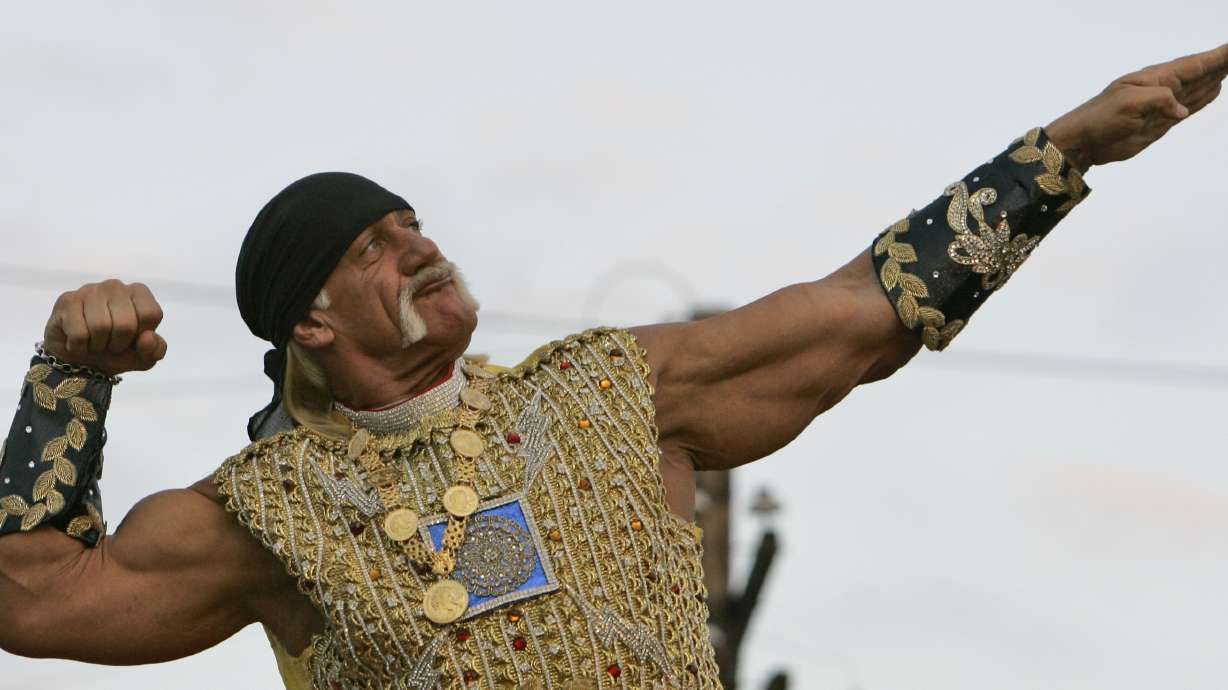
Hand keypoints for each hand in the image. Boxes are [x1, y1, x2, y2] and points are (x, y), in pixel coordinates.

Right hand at [43, 280, 167, 375]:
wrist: (80, 362)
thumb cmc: (116, 353)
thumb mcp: (144, 358)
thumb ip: (156, 349)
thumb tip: (147, 336)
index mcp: (139, 293)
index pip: (150, 314)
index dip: (141, 335)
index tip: (131, 339)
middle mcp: (115, 286)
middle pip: (126, 323)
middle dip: (118, 343)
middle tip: (110, 343)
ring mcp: (90, 290)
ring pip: (101, 327)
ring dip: (98, 345)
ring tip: (94, 341)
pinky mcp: (67, 300)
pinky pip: (79, 333)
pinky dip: (79, 346)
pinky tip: (77, 341)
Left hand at [1046, 42, 1227, 170]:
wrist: (1082, 141)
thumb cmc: (1099, 118)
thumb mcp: (1128, 104)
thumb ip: (1159, 101)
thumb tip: (1182, 111)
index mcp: (1155, 78)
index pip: (1194, 64)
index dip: (1217, 57)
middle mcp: (1162, 88)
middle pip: (1201, 73)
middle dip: (1222, 63)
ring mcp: (1162, 106)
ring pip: (1198, 88)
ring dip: (1217, 77)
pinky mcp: (1160, 122)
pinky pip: (1189, 106)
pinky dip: (1204, 98)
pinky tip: (1215, 89)